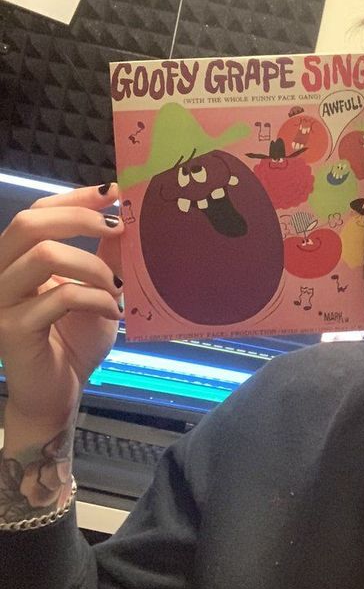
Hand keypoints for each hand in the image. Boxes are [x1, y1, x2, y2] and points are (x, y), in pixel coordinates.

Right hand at [0, 184, 124, 433]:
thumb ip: (106, 258)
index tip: (113, 192)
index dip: (73, 197)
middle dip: (79, 218)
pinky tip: (114, 314)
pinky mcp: (12, 330)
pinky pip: (59, 297)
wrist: (58, 395)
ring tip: (116, 287)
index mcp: (18, 260)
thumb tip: (127, 220)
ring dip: (91, 265)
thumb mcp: (98, 291)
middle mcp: (1, 275)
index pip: (37, 211)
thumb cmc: (74, 342)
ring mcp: (1, 302)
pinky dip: (95, 299)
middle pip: (28, 223)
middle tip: (118, 229)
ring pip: (43, 255)